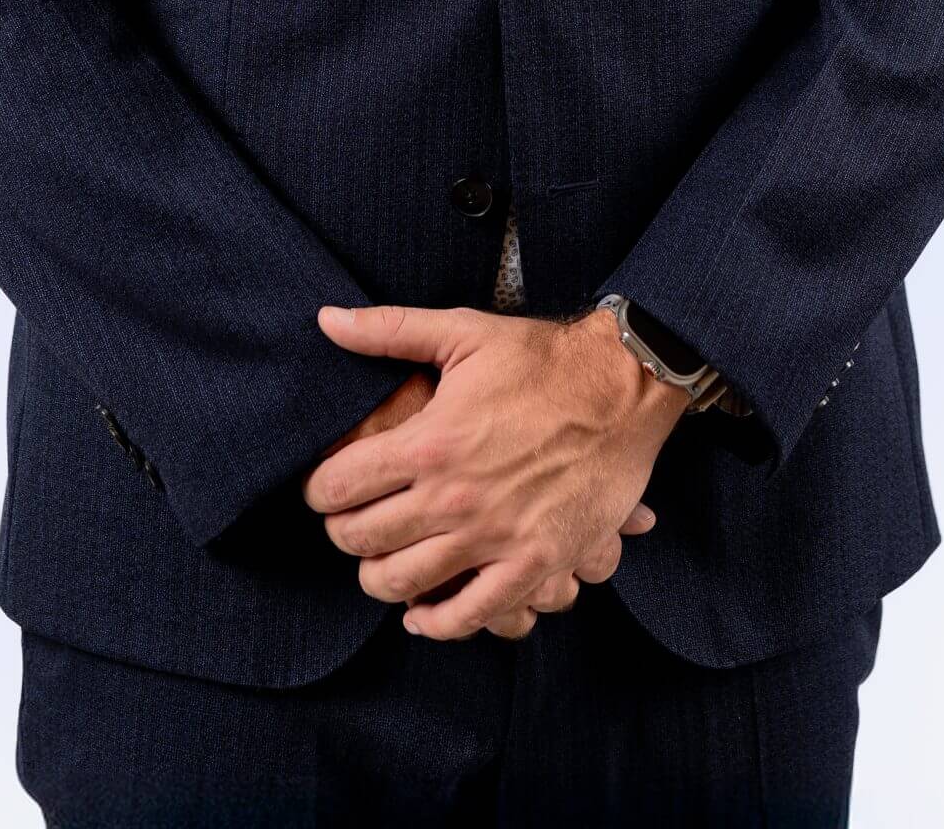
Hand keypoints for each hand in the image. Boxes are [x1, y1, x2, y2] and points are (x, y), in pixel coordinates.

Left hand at [304, 301, 686, 640]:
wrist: (624, 388)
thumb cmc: (542, 359)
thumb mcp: (464, 332)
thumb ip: (389, 330)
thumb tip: (326, 320)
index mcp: (430, 443)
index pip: (339, 486)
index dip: (319, 490)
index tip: (323, 488)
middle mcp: (454, 498)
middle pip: (361, 540)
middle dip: (342, 534)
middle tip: (346, 524)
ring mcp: (494, 537)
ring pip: (403, 583)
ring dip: (378, 579)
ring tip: (379, 562)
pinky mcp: (535, 564)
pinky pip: (469, 615)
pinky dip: (435, 623)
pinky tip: (422, 613)